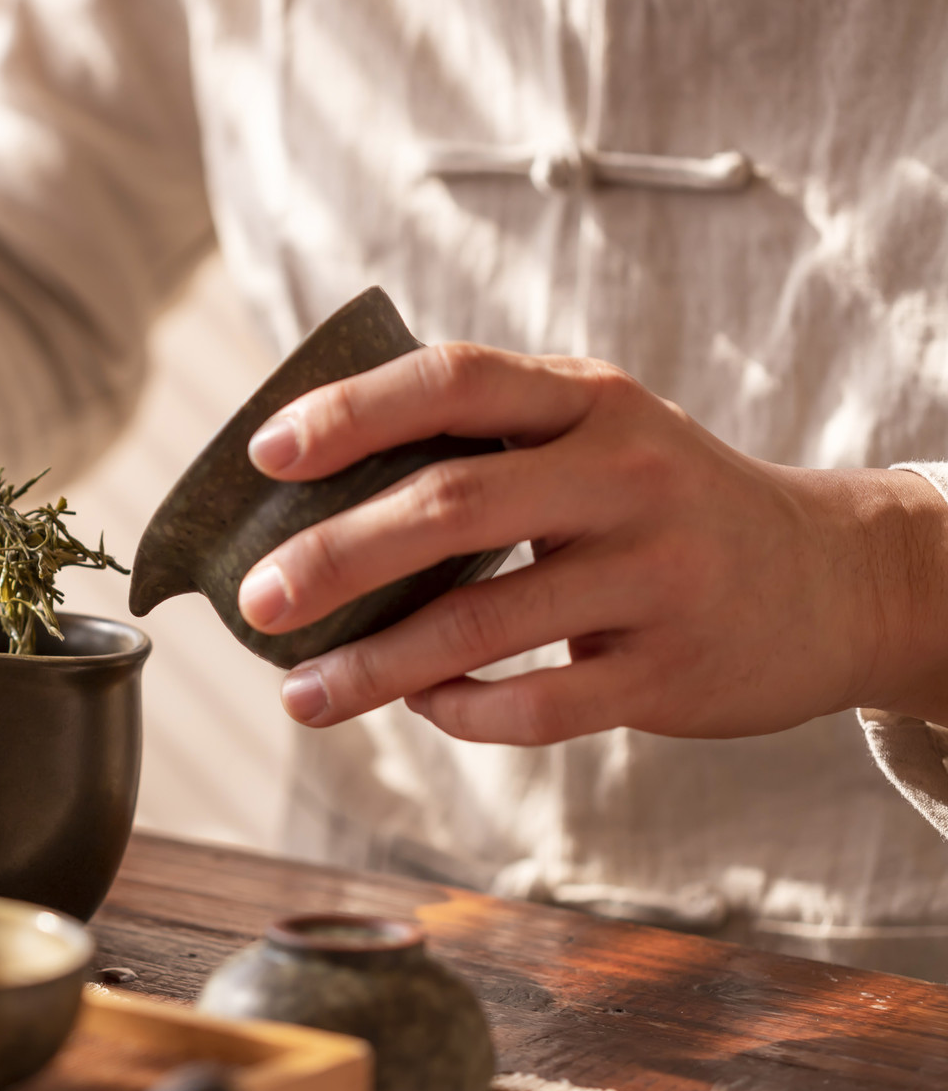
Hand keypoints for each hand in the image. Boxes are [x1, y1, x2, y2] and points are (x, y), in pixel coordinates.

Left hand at [236, 343, 947, 741]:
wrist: (832, 578)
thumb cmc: (663, 504)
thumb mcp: (595, 438)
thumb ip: (484, 445)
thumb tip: (309, 501)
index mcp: (589, 401)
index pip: (454, 379)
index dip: (351, 412)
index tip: (265, 454)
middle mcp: (626, 474)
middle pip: (452, 505)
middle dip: (337, 556)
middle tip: (256, 602)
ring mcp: (655, 574)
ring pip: (482, 624)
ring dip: (374, 666)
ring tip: (298, 696)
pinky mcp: (670, 669)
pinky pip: (539, 704)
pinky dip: (463, 711)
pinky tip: (421, 708)